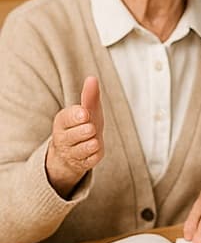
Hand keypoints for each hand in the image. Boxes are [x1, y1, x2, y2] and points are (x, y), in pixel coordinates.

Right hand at [45, 76, 104, 198]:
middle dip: (81, 132)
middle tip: (90, 128)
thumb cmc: (82, 124)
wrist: (75, 149)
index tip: (84, 113)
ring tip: (94, 142)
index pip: (65, 119)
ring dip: (87, 146)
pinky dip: (93, 157)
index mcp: (63, 122)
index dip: (75, 117)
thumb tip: (92, 78)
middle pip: (70, 137)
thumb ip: (89, 96)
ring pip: (79, 151)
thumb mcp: (87, 109)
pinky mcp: (82, 164)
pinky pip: (87, 162)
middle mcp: (63, 138)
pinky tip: (96, 152)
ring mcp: (72, 153)